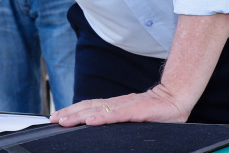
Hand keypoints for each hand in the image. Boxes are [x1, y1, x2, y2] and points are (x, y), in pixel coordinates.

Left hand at [50, 84, 190, 126]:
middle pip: (87, 107)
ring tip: (63, 121)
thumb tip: (102, 129)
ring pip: (96, 109)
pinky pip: (115, 115)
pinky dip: (101, 117)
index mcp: (115, 105)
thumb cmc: (157, 112)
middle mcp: (116, 103)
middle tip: (52, 119)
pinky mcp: (135, 111)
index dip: (72, 111)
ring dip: (78, 115)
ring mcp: (125, 106)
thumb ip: (119, 122)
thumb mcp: (133, 119)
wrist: (176, 99)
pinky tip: (90, 121)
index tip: (57, 117)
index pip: (89, 107)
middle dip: (69, 114)